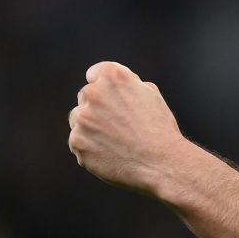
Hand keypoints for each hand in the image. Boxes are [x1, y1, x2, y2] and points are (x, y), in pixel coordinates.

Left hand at [68, 61, 187, 195]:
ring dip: (91, 129)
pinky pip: (79, 144)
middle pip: (85, 98)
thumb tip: (116, 90)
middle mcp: (93, 93)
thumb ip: (129, 86)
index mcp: (112, 75)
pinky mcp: (77, 142)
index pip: (95, 74)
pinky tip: (111, 155)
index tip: (113, 102)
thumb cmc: (160, 130)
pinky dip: (91, 150)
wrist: (161, 163)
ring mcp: (82, 118)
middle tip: (119, 127)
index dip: (105, 89)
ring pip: (79, 121)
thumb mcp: (151, 96)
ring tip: (117, 143)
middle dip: (97, 110)